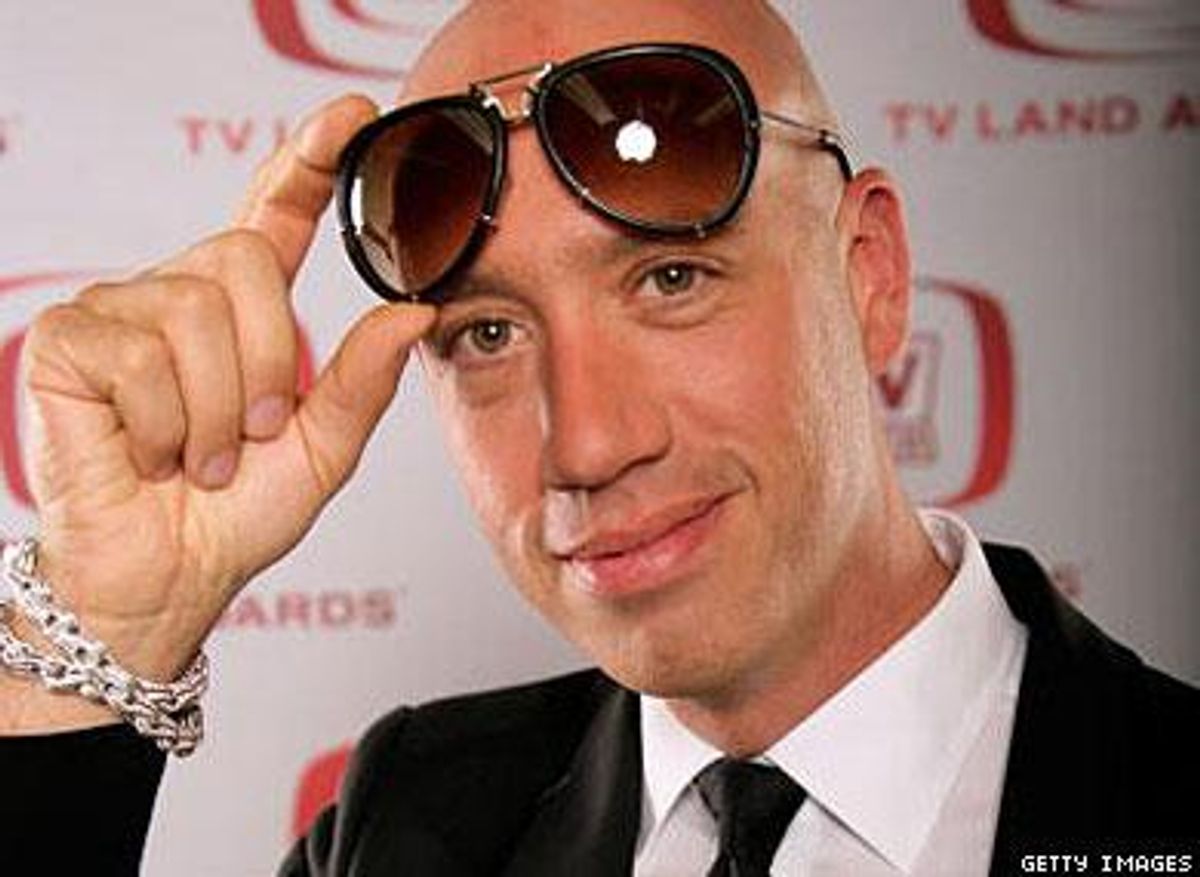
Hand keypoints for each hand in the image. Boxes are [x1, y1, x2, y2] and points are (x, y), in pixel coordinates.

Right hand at [12, 95, 434, 702]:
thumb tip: (416, 310)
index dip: (308, 161)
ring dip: (217, 410)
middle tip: (253, 434)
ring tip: (202, 457)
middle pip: (243, 261)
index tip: (353, 116)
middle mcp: (178, 294)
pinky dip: (165, 424)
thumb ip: (364, 379)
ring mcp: (118, 311)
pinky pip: (139, 355)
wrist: (165, 576)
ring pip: (194, 312)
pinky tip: (152, 454)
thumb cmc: (237, 513)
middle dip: (266, 363)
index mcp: (240, 312)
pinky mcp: (67, 342)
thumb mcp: (322, 448)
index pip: (274, 213)